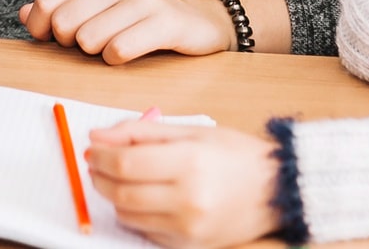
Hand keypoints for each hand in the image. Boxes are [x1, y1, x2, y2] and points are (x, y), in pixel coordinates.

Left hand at [18, 0, 232, 63]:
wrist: (205, 19)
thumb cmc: (145, 16)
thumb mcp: (103, 4)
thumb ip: (63, 8)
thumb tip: (23, 14)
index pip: (46, 2)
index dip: (41, 29)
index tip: (54, 41)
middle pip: (64, 24)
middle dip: (72, 44)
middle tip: (93, 44)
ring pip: (90, 40)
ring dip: (98, 54)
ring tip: (116, 47)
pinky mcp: (165, 21)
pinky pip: (119, 50)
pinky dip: (118, 60)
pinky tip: (130, 54)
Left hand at [86, 120, 278, 247]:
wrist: (277, 190)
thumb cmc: (236, 155)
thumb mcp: (191, 131)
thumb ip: (141, 132)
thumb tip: (97, 137)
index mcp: (190, 163)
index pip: (125, 163)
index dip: (100, 156)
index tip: (92, 148)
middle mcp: (189, 199)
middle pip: (121, 193)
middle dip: (99, 177)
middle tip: (97, 162)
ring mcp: (189, 227)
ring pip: (128, 215)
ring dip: (113, 196)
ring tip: (121, 177)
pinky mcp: (189, 245)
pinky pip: (146, 230)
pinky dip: (135, 213)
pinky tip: (145, 196)